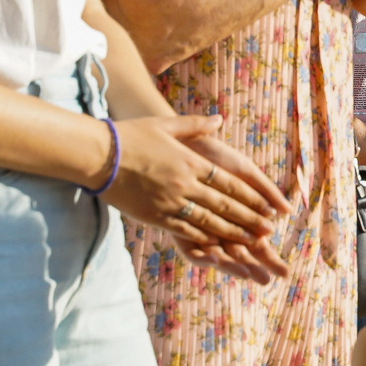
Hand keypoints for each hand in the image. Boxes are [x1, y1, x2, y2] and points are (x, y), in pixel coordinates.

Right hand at [105, 115, 287, 283]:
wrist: (97, 155)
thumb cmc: (129, 136)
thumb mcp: (165, 124)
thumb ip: (196, 125)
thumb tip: (220, 120)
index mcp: (191, 162)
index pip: (230, 183)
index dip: (252, 198)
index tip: (269, 208)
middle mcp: (185, 184)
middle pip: (225, 206)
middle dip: (249, 220)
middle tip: (268, 231)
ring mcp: (170, 202)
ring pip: (208, 222)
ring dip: (232, 233)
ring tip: (250, 242)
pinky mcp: (154, 216)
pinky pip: (184, 230)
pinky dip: (204, 238)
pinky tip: (217, 246)